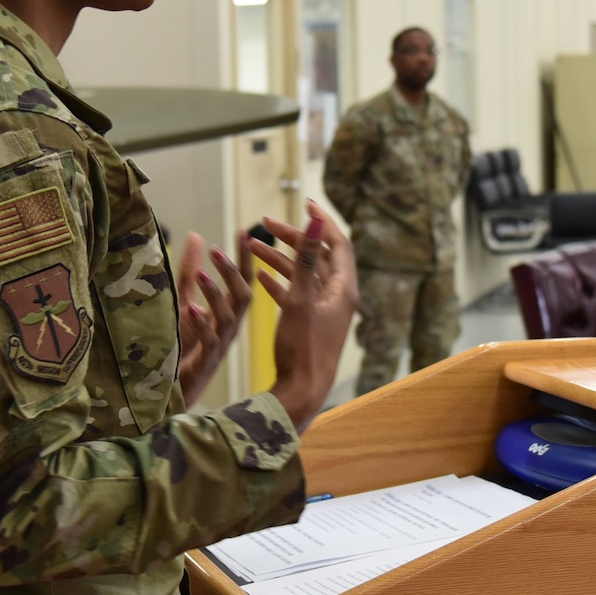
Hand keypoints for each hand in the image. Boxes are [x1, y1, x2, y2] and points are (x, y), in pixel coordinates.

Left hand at [175, 231, 251, 401]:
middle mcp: (227, 329)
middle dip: (233, 273)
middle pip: (242, 298)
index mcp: (225, 315)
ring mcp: (218, 347)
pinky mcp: (204, 364)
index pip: (242, 282)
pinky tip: (192, 310)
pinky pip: (208, 343)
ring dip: (215, 295)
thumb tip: (196, 236)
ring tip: (202, 275)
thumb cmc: (181, 349)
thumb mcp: (184, 303)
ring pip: (227, 319)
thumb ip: (190, 273)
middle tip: (218, 251)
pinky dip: (202, 325)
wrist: (169, 395)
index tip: (244, 233)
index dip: (244, 259)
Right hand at [248, 201, 358, 431]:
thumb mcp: (301, 299)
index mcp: (344, 289)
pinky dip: (280, 283)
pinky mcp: (311, 323)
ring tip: (252, 248)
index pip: (338, 243)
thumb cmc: (303, 348)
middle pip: (317, 256)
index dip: (322, 221)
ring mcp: (325, 311)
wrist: (302, 391)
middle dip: (292, 238)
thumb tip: (316, 221)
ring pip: (303, 275)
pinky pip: (297, 295)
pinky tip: (259, 277)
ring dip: (280, 260)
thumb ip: (307, 259)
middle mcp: (339, 297)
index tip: (304, 202)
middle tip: (265, 224)